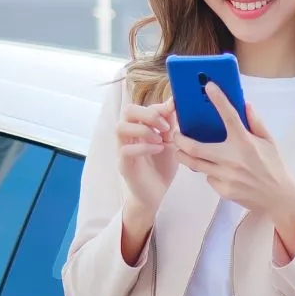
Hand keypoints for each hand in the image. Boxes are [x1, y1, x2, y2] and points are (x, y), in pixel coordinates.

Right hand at [116, 98, 176, 219]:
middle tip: (165, 127)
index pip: (141, 107)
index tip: (174, 114)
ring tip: (160, 140)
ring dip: (143, 130)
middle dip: (148, 114)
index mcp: (139, 127)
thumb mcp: (171, 142)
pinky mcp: (124, 164)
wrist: (158, 193)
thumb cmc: (163, 166)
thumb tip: (174, 102)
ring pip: (120, 128)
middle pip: (127, 111)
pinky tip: (158, 150)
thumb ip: (170, 124)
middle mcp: (128, 135)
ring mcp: (123, 149)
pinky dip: (143, 147)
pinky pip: (125, 150)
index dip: (157, 107)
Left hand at [174, 83, 294, 221]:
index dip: (218, 99)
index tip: (209, 86)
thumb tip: (245, 105)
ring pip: (194, 164)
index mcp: (245, 142)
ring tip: (182, 150)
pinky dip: (208, 172)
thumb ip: (256, 123)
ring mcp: (226, 175)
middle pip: (193, 147)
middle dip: (179, 139)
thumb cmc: (274, 167)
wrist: (279, 197)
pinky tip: (216, 171)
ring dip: (184, 155)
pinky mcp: (223, 189)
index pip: (229, 115)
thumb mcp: (269, 142)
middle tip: (176, 133)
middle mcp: (233, 158)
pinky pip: (208, 177)